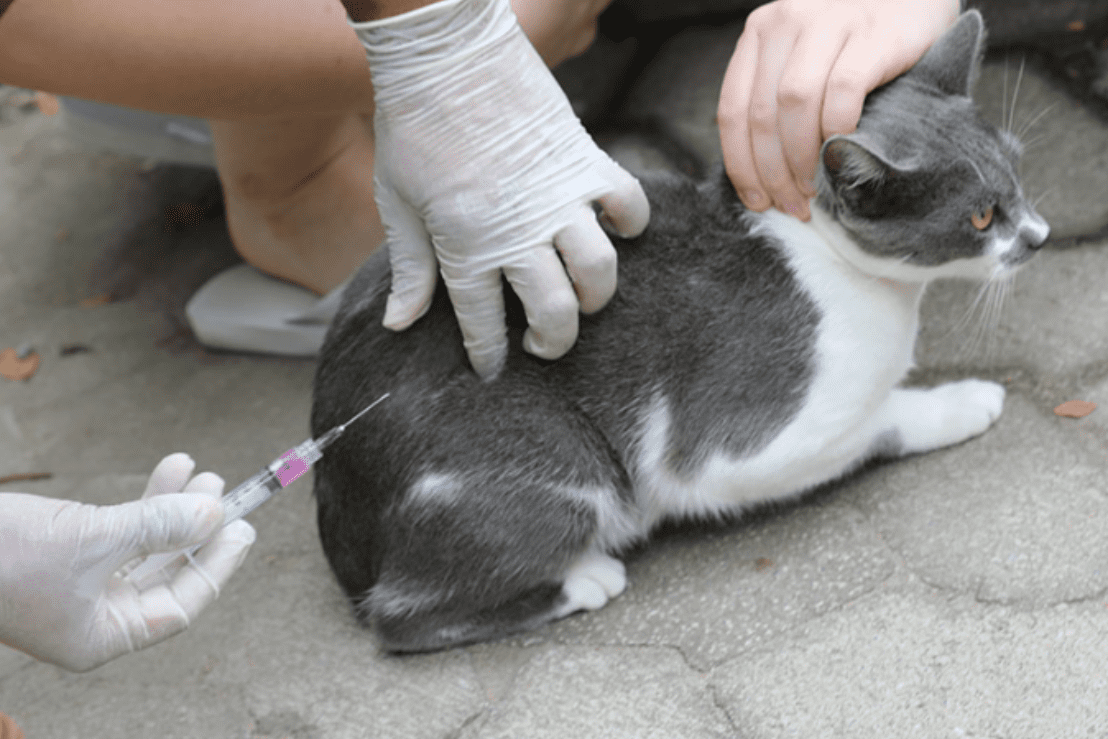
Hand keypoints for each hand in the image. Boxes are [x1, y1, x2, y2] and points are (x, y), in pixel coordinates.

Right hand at [0, 454, 254, 671]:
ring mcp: (78, 588)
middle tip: (229, 495)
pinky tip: (171, 469)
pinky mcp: (66, 557)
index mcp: (100, 637)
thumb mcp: (94, 538)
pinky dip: (144, 503)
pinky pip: (121, 532)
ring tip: (201, 473)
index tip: (244, 529)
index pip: (180, 606)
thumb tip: (214, 512)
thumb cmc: (3, 555)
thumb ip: (158, 525)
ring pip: (146, 548)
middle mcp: (93, 618)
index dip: (215, 566)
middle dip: (198, 531)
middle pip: (166, 575)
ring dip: (175, 509)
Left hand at [353, 0, 649, 379]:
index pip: (483, 324)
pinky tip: (615, 232)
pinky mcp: (586, 161)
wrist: (445, 54)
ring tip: (582, 299)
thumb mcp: (398, 204)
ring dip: (595, 297)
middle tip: (543, 346)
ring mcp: (559, 198)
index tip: (493, 370)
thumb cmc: (412, 129)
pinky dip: (630, 224)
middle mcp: (519, 232)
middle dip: (553, 343)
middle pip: (556, 312)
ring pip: (599, 271)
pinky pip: (629, 204)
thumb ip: (409, 269)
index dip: (489, 355)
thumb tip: (399, 324)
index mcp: (466, 246)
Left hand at [718, 0, 959, 219]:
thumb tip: (762, 173)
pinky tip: (841, 155)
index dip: (740, 165)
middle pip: (760, 115)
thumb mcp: (805, 56)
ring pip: (794, 105)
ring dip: (800, 158)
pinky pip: (842, 93)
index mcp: (760, 32)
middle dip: (772, 173)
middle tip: (792, 205)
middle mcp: (785, 21)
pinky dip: (837, 131)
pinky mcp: (872, 33)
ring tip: (813, 189)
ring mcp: (828, 22)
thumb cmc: (858, 39)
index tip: (757, 201)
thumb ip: (776, 95)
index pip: (732, 110)